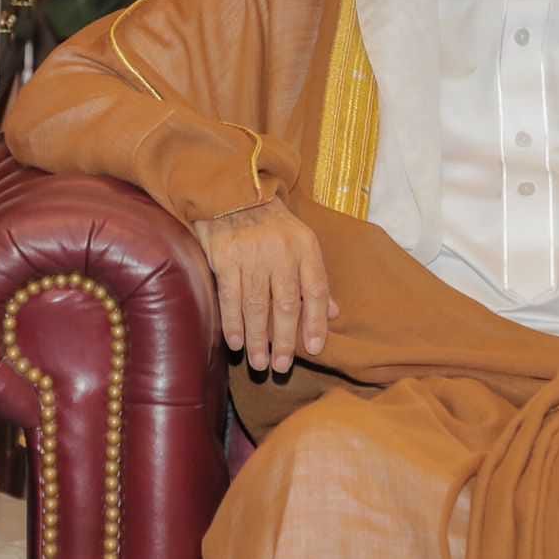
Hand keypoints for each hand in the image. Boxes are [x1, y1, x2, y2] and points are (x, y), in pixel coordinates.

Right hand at [191, 197, 338, 373]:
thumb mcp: (302, 241)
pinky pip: (230, 297)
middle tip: (282, 367)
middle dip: (285, 340)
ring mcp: (251, 254)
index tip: (314, 349)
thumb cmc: (272, 223)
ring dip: (258, 339)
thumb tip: (333, 314)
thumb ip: (315, 277)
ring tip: (259, 363)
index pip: (316, 290)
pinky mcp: (224, 257)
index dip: (316, 322)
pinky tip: (236, 343)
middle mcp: (280, 251)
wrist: (234, 191)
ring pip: (257, 306)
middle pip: (286, 304)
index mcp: (305, 246)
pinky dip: (233, 323)